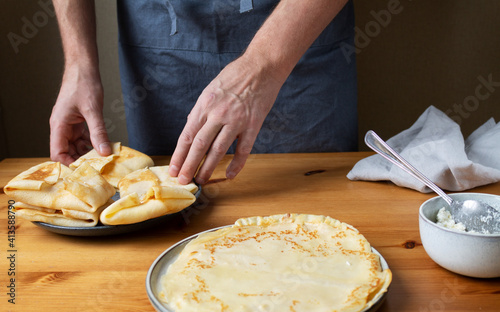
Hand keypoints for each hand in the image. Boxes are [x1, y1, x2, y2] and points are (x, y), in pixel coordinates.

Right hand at [49, 66, 110, 165]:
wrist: (83, 68)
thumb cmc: (83, 84)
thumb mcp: (93, 110)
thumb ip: (98, 132)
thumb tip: (104, 152)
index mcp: (59, 125)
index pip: (57, 152)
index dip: (68, 163)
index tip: (84, 169)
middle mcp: (61, 127)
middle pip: (66, 151)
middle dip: (80, 159)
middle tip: (98, 166)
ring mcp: (69, 125)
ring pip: (76, 146)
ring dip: (88, 152)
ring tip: (103, 158)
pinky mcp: (78, 122)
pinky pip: (83, 138)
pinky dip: (92, 143)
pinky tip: (104, 146)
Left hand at [169, 55, 283, 183]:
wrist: (261, 66)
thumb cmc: (235, 76)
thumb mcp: (211, 89)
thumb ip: (201, 110)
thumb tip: (190, 126)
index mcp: (205, 105)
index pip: (187, 135)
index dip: (179, 155)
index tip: (173, 169)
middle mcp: (218, 114)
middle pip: (200, 145)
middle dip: (189, 165)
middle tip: (183, 181)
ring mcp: (236, 120)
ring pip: (218, 150)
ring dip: (208, 168)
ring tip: (201, 180)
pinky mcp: (253, 124)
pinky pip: (243, 149)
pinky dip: (236, 164)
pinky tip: (230, 175)